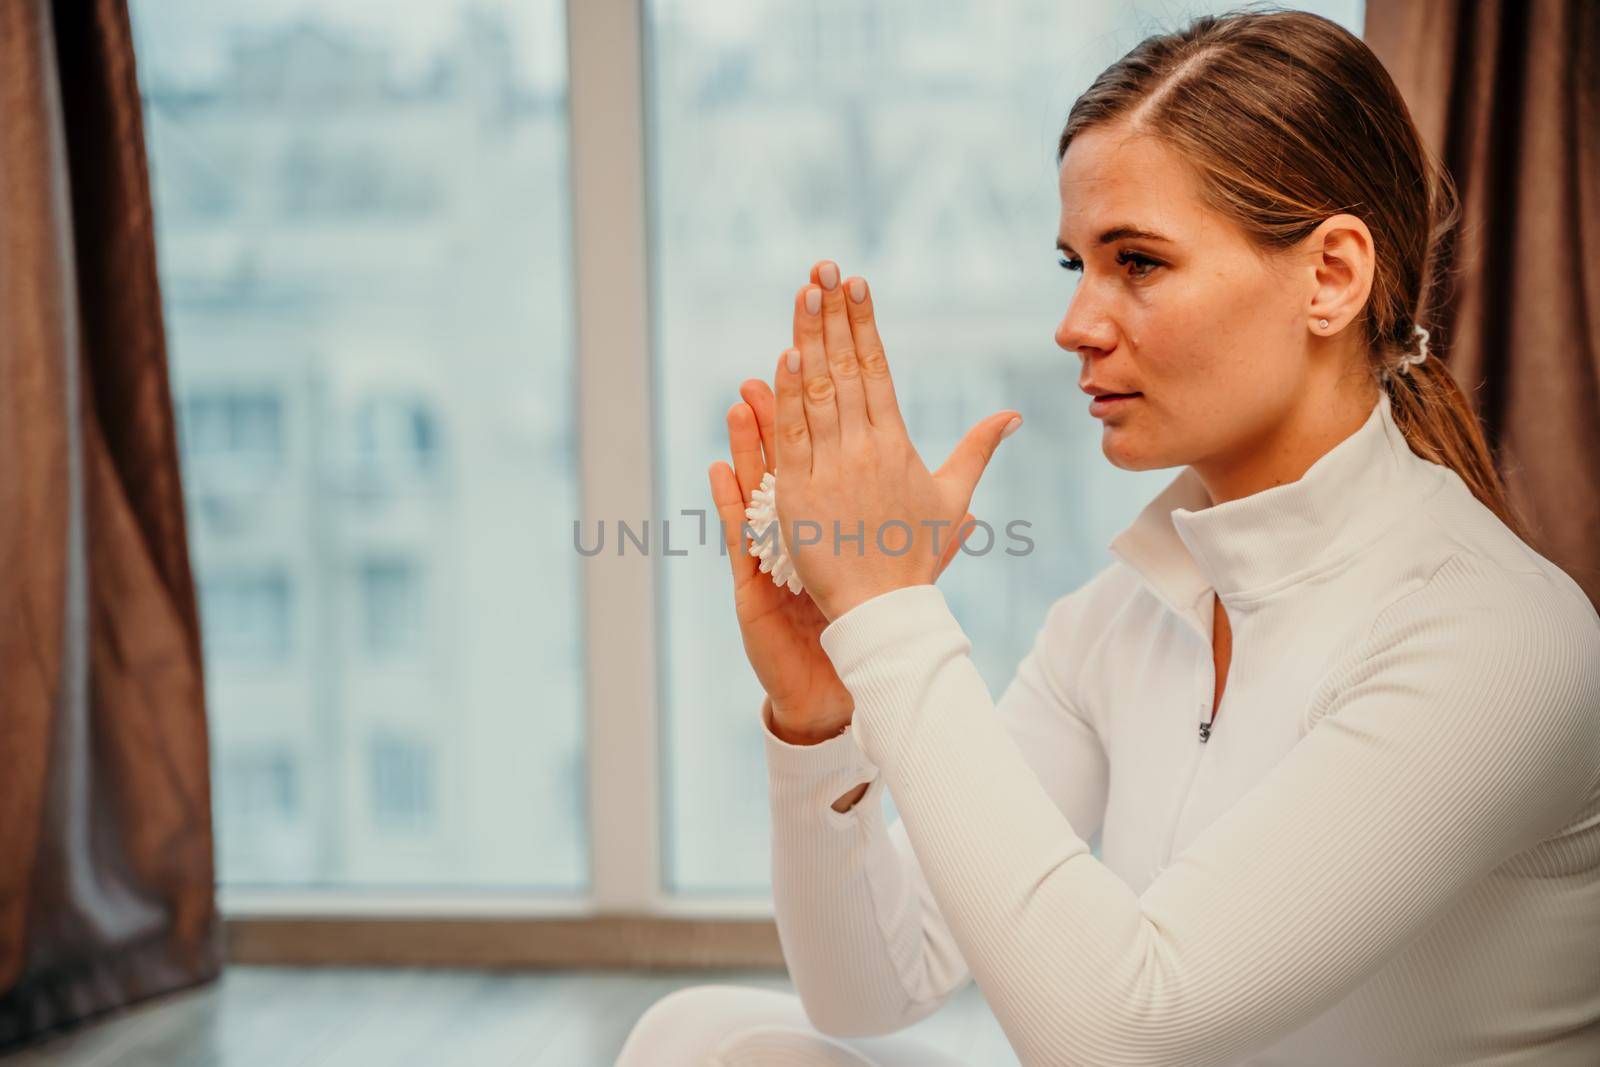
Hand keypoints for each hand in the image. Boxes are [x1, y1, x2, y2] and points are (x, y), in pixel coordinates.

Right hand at [710, 372, 976, 739]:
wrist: (853, 660)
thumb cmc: (883, 594)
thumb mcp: (933, 527)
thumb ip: (959, 469)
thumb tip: (1008, 421)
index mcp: (837, 489)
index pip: (833, 422)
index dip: (833, 379)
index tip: (833, 336)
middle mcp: (803, 504)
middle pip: (795, 437)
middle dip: (790, 389)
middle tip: (785, 341)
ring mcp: (778, 539)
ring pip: (762, 478)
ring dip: (752, 437)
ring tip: (745, 395)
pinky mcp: (759, 576)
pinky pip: (741, 533)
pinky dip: (730, 500)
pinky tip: (719, 468)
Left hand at [774, 259, 1020, 621]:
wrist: (885, 611)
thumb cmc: (915, 556)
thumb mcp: (951, 499)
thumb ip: (977, 450)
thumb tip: (1012, 415)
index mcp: (896, 443)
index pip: (877, 368)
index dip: (864, 323)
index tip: (855, 283)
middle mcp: (865, 449)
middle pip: (847, 369)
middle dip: (835, 315)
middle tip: (823, 268)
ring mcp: (832, 470)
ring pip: (818, 394)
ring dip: (810, 340)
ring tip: (805, 294)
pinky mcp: (800, 495)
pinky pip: (793, 438)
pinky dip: (789, 397)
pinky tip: (785, 356)